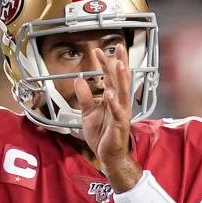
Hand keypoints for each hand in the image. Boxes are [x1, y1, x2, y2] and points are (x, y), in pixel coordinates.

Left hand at [73, 48, 136, 184]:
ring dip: (121, 78)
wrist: (108, 155)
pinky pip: (117, 112)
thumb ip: (84, 96)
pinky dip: (114, 103)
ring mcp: (121, 113)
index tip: (99, 50)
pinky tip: (110, 93)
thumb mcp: (88, 112)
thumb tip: (78, 80)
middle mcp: (119, 103)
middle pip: (120, 79)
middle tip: (118, 47)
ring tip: (119, 64)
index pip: (109, 77)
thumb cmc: (102, 134)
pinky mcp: (119, 124)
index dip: (105, 63)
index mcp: (112, 98)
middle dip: (120, 63)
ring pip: (123, 92)